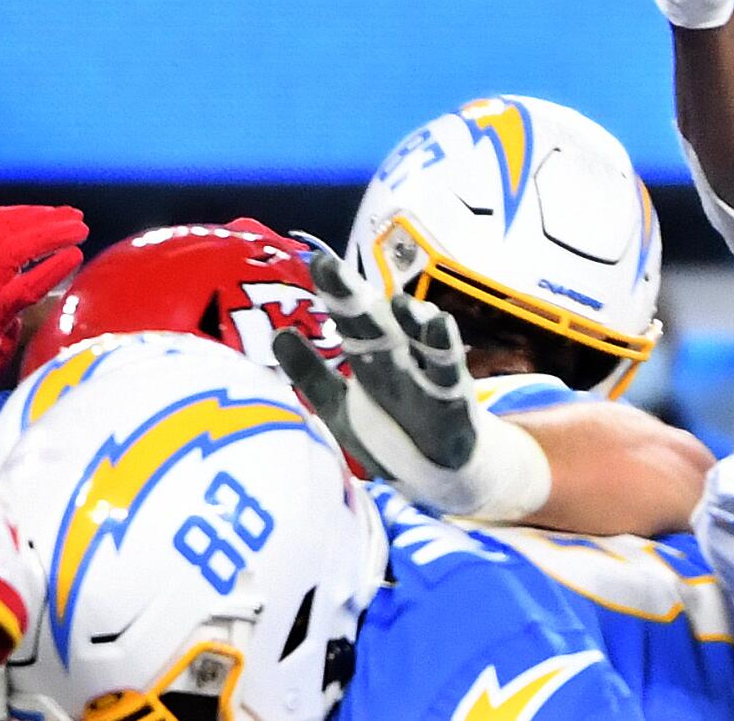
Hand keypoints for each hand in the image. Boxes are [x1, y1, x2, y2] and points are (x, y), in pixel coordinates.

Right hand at [0, 206, 86, 426]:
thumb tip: (36, 255)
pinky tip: (71, 259)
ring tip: (79, 232)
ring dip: (52, 236)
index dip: (23, 214)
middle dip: (44, 219)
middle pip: (4, 231)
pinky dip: (50, 269)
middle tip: (75, 218)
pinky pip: (23, 288)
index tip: (54, 212)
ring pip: (14, 251)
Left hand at [274, 249, 551, 520]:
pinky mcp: (455, 405)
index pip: (349, 322)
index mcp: (372, 359)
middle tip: (328, 266)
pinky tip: (439, 324)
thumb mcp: (341, 407)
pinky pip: (448, 377)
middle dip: (351, 299)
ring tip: (397, 301)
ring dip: (409, 321)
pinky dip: (444, 351)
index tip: (317, 262)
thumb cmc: (389, 432)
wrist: (444, 472)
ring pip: (417, 345)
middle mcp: (400, 361)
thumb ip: (312, 374)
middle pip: (373, 326)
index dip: (333, 295)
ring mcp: (429, 380)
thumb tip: (278, 334)